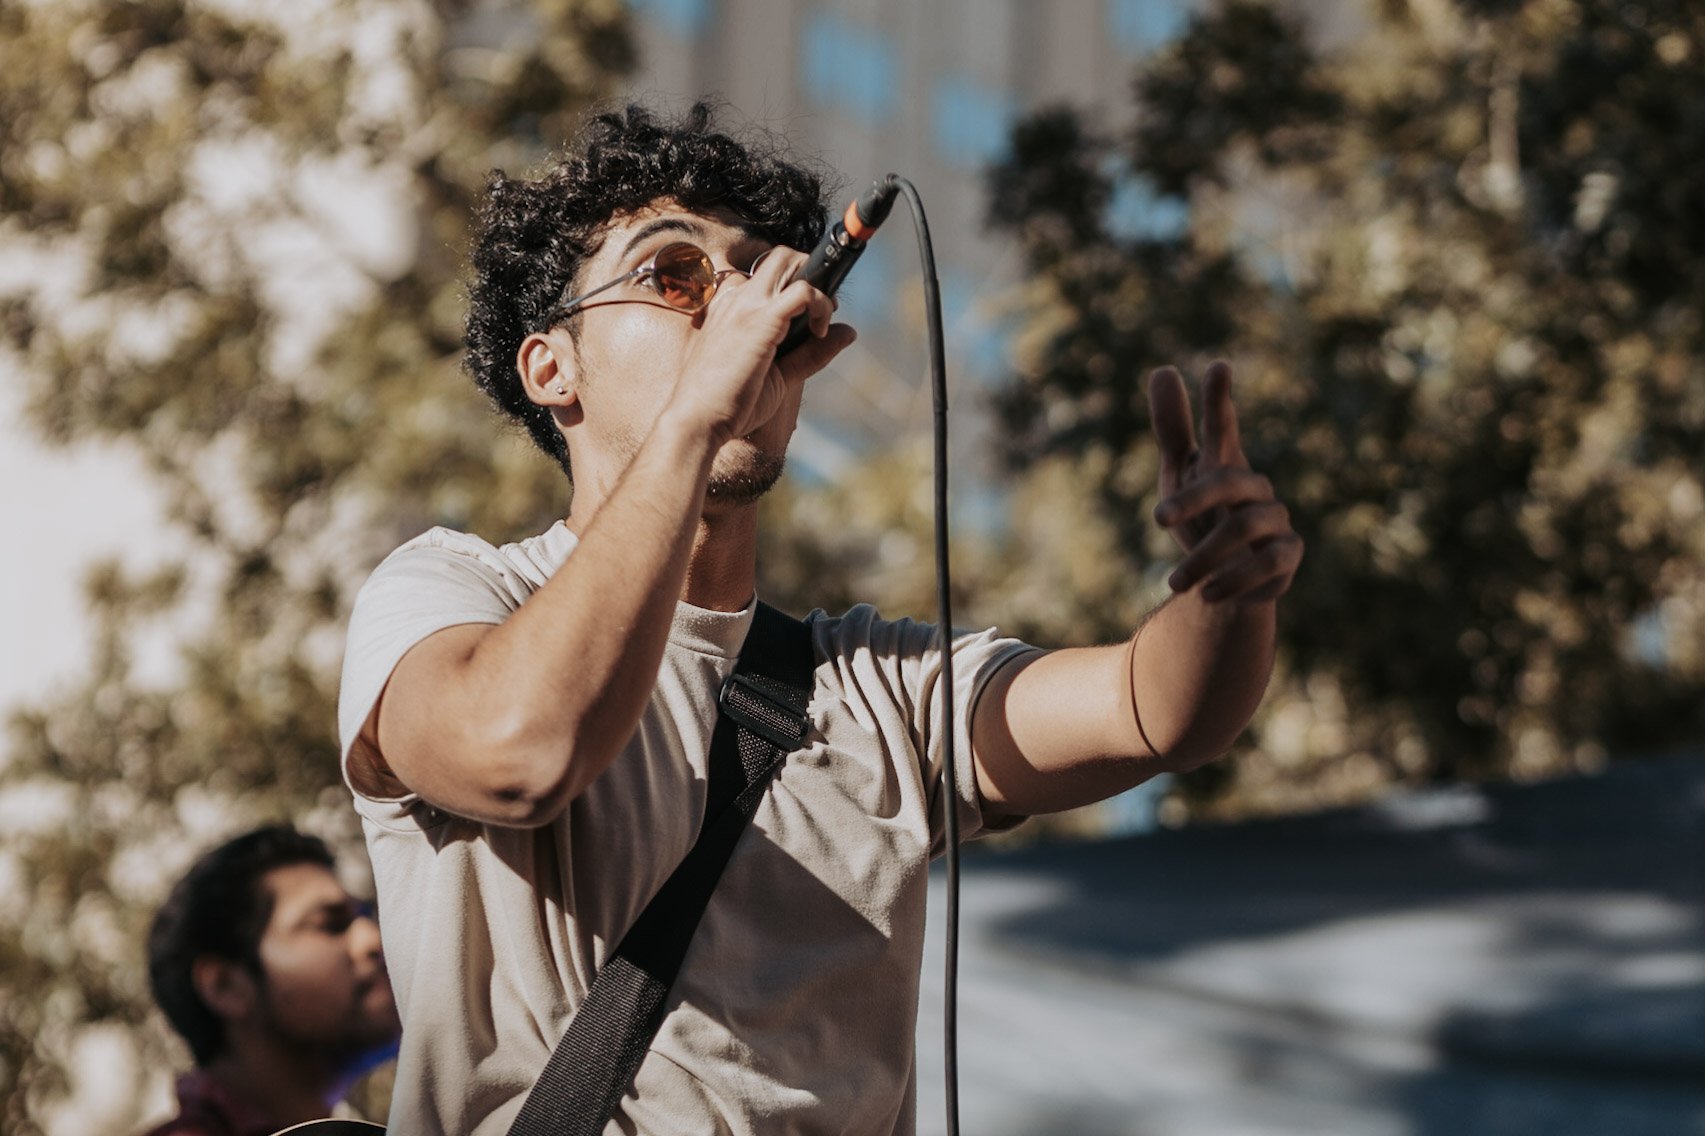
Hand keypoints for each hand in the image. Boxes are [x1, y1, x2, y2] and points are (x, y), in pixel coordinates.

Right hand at [670, 246, 851, 444]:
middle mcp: (735, 299)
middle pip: (779, 257)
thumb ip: (810, 353)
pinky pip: (803, 291)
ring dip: (816, 284)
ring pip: (790, 261)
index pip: (761, 275)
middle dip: (810, 273)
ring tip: (820, 321)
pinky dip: (821, 305)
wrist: (696, 421)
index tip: (807, 317)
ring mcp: (746, 305)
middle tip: (820, 311)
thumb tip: (849, 331)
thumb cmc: (727, 405)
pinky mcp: (760, 320)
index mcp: (728, 309)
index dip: (790, 287)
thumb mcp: (778, 376)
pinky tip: (819, 332)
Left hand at [1148, 361, 1301, 604]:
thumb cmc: (1202, 518)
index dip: (1218, 401)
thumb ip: (1173, 429)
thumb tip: (1164, 369)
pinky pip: (1269, 563)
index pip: (1221, 427)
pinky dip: (1235, 579)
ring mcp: (1275, 520)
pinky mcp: (1288, 555)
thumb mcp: (1179, 477)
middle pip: (1227, 481)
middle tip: (1157, 518)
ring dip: (1205, 555)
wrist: (1226, 578)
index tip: (1217, 366)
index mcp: (1223, 465)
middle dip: (1192, 498)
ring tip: (1175, 582)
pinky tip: (1208, 596)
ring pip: (1244, 527)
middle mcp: (1254, 487)